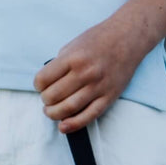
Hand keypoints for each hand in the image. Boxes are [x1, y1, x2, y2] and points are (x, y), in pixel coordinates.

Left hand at [33, 18, 145, 132]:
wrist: (127, 38)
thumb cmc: (98, 39)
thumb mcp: (73, 45)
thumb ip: (59, 63)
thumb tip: (47, 84)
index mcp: (73, 58)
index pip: (43, 79)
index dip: (38, 85)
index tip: (40, 85)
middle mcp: (85, 73)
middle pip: (53, 96)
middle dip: (45, 100)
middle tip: (47, 98)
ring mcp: (98, 86)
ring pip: (68, 109)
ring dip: (54, 113)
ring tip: (51, 111)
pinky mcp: (109, 97)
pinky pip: (89, 115)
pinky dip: (73, 124)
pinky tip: (63, 126)